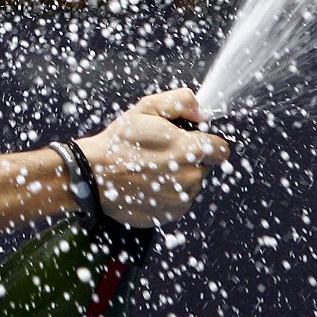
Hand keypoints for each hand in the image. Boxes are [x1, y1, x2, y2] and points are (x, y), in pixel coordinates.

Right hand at [74, 87, 227, 227]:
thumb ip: (181, 101)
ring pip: (191, 184)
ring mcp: (181, 199)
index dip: (208, 141)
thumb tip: (202, 112)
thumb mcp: (146, 108)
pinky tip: (146, 183)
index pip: (221, 149)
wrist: (94, 176)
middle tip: (161, 152)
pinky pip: (178, 200)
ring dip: (177, 175)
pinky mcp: (170, 214)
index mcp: (190, 149)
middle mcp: (191, 177)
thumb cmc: (119, 141)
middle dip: (189, 158)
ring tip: (149, 168)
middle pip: (204, 166)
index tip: (192, 140)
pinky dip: (167, 192)